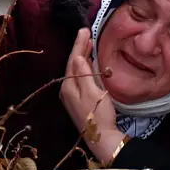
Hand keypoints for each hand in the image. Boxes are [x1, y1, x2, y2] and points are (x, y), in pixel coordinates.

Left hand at [60, 28, 124, 163]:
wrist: (101, 139)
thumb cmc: (99, 115)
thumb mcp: (93, 92)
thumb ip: (84, 74)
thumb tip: (78, 57)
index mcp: (68, 86)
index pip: (73, 60)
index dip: (79, 45)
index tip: (84, 30)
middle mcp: (67, 89)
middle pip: (73, 64)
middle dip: (79, 48)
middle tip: (86, 32)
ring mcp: (72, 95)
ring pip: (76, 70)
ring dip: (82, 56)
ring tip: (88, 43)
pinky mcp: (79, 99)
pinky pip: (80, 77)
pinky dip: (84, 66)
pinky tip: (89, 62)